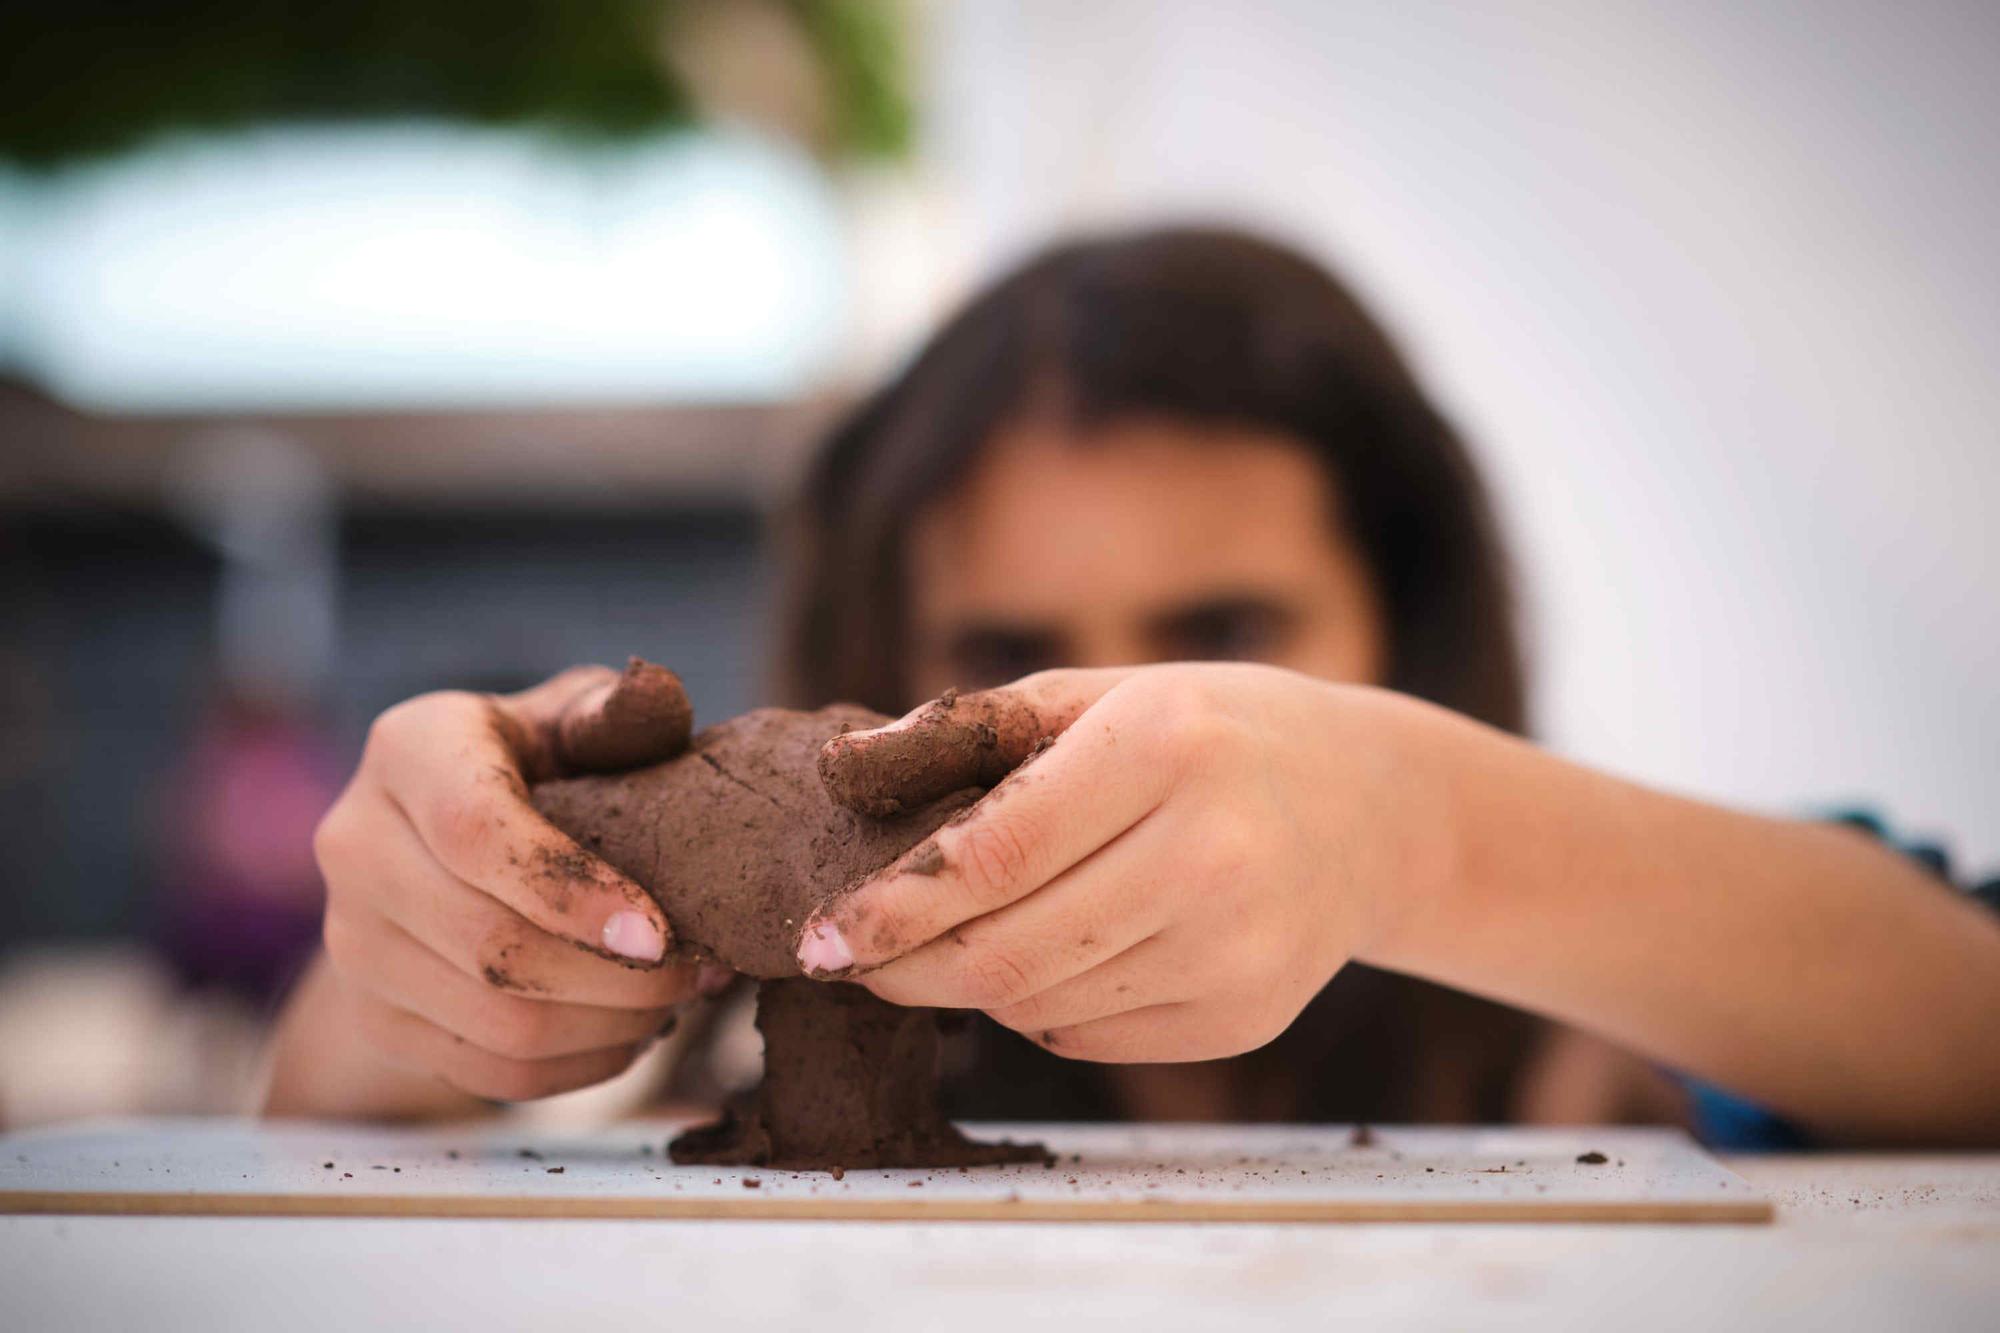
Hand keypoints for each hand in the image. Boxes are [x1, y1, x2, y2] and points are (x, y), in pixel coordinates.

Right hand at [304, 660, 717, 1102]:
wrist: (442, 837)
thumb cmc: (538, 761)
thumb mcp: (571, 717)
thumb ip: (615, 712)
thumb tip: (657, 697)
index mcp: (408, 750)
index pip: (476, 835)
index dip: (573, 893)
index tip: (661, 933)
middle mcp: (355, 845)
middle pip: (491, 946)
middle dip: (618, 976)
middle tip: (702, 970)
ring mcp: (352, 940)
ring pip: (495, 1022)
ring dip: (610, 1025)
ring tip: (679, 999)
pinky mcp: (372, 1014)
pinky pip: (487, 1071)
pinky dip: (578, 1066)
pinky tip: (633, 1033)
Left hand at [802, 664, 1452, 1062]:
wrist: (1368, 808)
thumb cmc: (1209, 734)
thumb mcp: (1103, 694)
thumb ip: (972, 729)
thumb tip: (844, 773)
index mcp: (1164, 749)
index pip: (993, 855)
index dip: (892, 906)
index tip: (820, 937)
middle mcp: (1211, 855)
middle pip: (1005, 953)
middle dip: (907, 970)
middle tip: (853, 962)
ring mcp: (1237, 948)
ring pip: (1040, 1006)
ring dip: (974, 985)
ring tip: (967, 938)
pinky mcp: (1247, 1016)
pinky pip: (1091, 1038)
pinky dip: (1043, 1011)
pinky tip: (1060, 955)